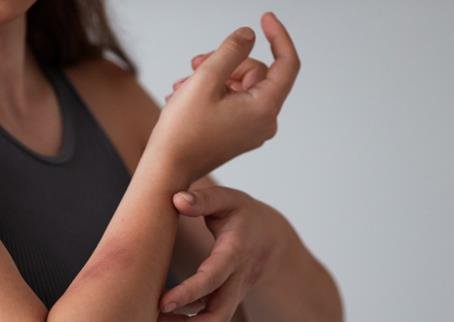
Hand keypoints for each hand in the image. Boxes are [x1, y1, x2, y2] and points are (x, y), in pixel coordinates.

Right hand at [145, 11, 300, 182]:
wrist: (166, 170)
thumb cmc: (182, 132)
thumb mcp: (206, 79)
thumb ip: (231, 51)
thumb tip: (248, 36)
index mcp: (264, 109)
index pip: (286, 63)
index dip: (278, 36)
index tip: (265, 18)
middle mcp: (264, 122)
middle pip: (256, 73)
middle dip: (226, 62)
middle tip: (195, 64)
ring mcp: (251, 130)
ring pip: (240, 86)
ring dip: (213, 78)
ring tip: (183, 84)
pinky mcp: (238, 135)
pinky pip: (232, 102)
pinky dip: (212, 94)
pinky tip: (185, 96)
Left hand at [152, 185, 289, 321]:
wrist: (270, 239)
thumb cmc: (242, 214)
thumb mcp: (228, 199)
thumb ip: (204, 199)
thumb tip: (178, 200)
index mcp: (235, 252)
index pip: (214, 278)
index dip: (189, 293)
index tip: (162, 303)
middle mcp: (237, 280)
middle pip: (218, 317)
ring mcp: (232, 295)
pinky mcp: (224, 303)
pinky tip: (159, 321)